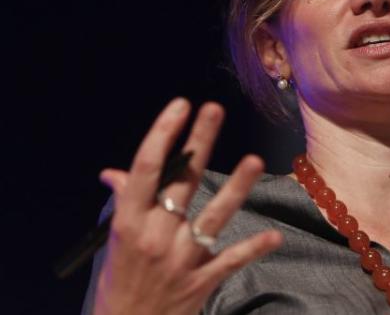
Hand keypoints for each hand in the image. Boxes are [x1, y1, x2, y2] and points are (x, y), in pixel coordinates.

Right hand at [93, 98, 282, 314]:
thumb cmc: (117, 283)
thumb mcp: (114, 242)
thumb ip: (124, 203)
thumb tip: (115, 174)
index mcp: (128, 222)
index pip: (145, 169)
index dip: (163, 134)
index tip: (179, 106)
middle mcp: (154, 236)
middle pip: (181, 182)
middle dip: (199, 142)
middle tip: (213, 109)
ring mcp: (180, 259)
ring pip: (213, 217)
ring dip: (237, 188)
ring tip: (255, 160)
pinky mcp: (200, 282)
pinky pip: (231, 260)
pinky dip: (253, 248)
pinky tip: (274, 236)